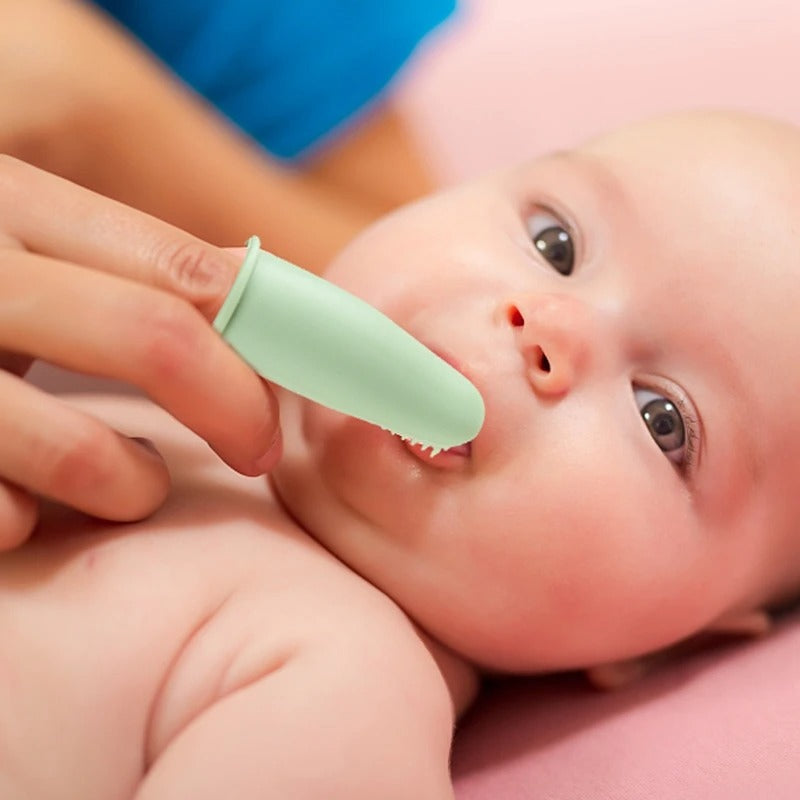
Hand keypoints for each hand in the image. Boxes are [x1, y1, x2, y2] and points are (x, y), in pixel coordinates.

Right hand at [0, 156, 280, 548]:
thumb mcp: (27, 248)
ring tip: (133, 486)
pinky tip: (22, 514)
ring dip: (130, 482)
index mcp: (17, 206)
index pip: (188, 272)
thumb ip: (128, 267)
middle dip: (231, 408)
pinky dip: (23, 523)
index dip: (266, 338)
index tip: (304, 389)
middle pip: (155, 337)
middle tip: (257, 454)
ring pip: (74, 441)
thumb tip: (250, 283)